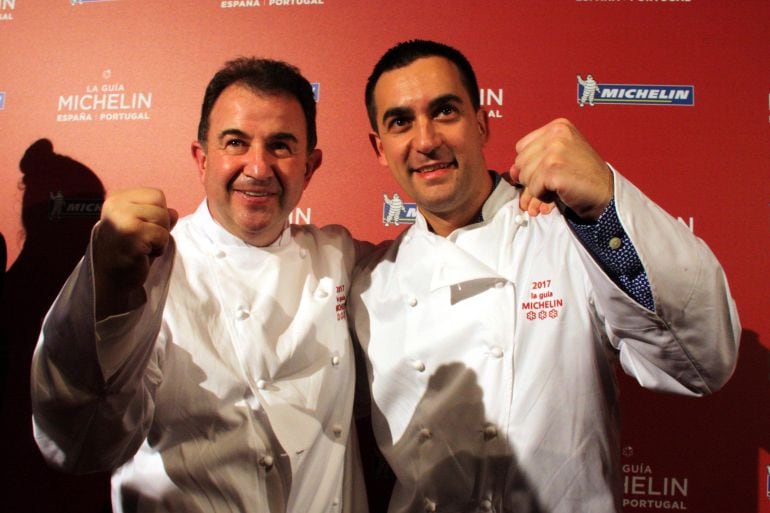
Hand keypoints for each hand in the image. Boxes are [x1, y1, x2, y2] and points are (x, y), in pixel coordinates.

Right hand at [93, 188, 177, 317]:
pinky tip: (143, 254)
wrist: (109, 279)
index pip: (157, 195)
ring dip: (159, 237)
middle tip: (143, 240)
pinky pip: (162, 235)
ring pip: (164, 219)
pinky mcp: (131, 234)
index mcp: (117, 198)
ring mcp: (122, 218)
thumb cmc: (126, 252)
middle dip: (160, 225)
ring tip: (142, 246)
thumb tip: (174, 212)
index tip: (141, 229)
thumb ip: (157, 217)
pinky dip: (159, 248)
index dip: (157, 214)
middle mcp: (116, 204)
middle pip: (162, 206)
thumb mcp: (141, 228)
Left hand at [511, 118, 612, 220]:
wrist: (605, 193)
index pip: (522, 147)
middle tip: (551, 183)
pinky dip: (542, 196)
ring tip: (556, 187)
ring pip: (524, 175)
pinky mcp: (554, 169)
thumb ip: (535, 159)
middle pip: (520, 161)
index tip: (543, 172)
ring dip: (537, 188)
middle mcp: (556, 134)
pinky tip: (557, 193)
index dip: (529, 164)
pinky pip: (533, 188)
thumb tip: (512, 172)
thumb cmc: (583, 176)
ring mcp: (555, 151)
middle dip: (531, 178)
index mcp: (558, 126)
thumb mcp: (560, 157)